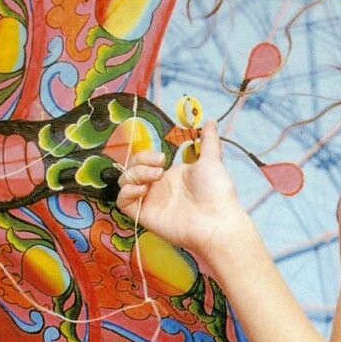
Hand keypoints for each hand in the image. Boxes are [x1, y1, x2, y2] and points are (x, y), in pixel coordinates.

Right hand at [114, 139, 249, 262]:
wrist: (217, 220)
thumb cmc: (216, 192)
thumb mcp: (211, 160)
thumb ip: (208, 141)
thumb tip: (210, 122)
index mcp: (169, 176)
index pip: (144, 160)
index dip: (145, 154)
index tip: (162, 157)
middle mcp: (157, 188)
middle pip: (131, 168)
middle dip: (139, 161)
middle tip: (160, 166)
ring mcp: (150, 202)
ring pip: (124, 182)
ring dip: (134, 174)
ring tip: (156, 177)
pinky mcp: (144, 216)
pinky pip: (123, 202)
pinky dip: (127, 192)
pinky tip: (143, 190)